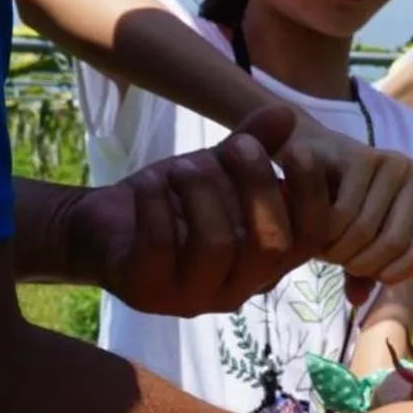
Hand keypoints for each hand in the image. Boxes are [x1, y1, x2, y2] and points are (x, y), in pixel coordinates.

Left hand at [65, 104, 326, 316]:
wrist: (102, 228)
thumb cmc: (171, 203)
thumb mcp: (217, 169)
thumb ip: (254, 145)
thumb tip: (286, 114)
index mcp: (265, 264)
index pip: (310, 240)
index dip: (310, 196)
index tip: (298, 150)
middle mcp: (236, 290)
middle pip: (270, 246)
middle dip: (256, 187)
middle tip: (237, 146)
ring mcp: (192, 298)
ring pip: (217, 246)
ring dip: (202, 192)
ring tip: (181, 166)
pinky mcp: (147, 292)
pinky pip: (162, 245)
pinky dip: (157, 203)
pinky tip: (150, 182)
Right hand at [280, 113, 412, 304]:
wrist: (305, 156)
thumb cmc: (334, 202)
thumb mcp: (354, 243)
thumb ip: (362, 272)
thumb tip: (359, 299)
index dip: (388, 273)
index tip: (361, 272)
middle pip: (392, 244)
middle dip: (356, 262)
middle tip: (333, 258)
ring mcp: (390, 162)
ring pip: (364, 231)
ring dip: (335, 248)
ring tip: (320, 242)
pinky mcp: (360, 156)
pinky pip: (343, 213)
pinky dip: (324, 230)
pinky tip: (311, 224)